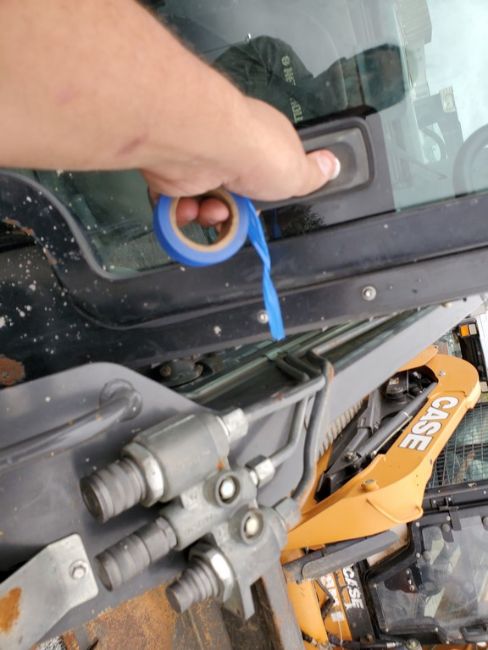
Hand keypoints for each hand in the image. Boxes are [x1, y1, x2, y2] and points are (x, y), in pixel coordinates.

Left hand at [143, 98, 339, 227]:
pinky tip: (188, 208)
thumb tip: (333, 166)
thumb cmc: (259, 154)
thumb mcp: (299, 171)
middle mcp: (228, 148)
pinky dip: (181, 213)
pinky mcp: (171, 172)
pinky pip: (175, 204)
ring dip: (208, 216)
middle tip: (235, 214)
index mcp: (261, 143)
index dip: (263, 194)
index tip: (263, 204)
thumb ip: (314, 175)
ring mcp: (198, 159)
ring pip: (203, 203)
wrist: (209, 145)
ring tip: (210, 211)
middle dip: (234, 212)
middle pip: (232, 194)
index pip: (262, 173)